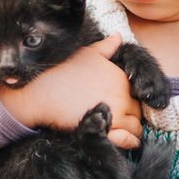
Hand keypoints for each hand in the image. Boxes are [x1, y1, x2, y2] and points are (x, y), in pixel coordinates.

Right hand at [0, 33, 142, 148]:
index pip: (137, 92)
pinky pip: (128, 139)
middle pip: (137, 110)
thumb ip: (105, 47)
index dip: (128, 98)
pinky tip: (120, 139)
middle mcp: (122, 92)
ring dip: (128, 129)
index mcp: (120, 76)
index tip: (116, 103)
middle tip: (114, 117)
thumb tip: (118, 37)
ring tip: (114, 128)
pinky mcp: (107, 129)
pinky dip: (128, 141)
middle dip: (129, 114)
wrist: (41, 95)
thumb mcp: (85, 54)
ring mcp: (116, 111)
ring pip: (135, 126)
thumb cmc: (60, 74)